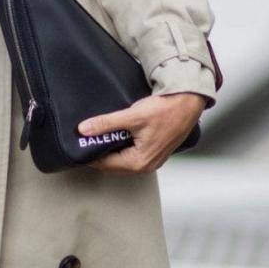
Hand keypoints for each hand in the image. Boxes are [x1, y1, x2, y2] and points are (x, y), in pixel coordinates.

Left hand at [76, 93, 205, 173]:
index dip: (90, 154)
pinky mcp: (155, 151)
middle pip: (113, 165)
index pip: (105, 164)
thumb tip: (85, 129)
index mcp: (139, 162)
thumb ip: (106, 124)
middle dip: (99, 153)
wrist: (188, 102)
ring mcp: (152, 160)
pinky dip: (122, 147)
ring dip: (111, 150)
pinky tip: (117, 135)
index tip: (79, 146)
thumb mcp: (132, 116)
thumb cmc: (166, 110)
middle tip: (87, 139)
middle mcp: (146, 165)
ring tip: (100, 136)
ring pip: (123, 160)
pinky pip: (132, 154)